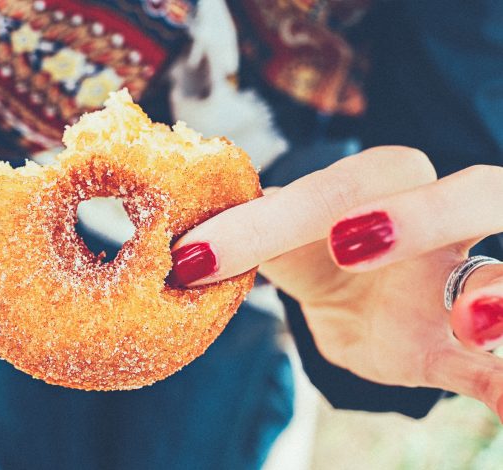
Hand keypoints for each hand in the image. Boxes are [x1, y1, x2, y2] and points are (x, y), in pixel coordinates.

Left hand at [169, 146, 502, 419]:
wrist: (355, 299)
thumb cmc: (314, 251)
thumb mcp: (276, 240)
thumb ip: (244, 235)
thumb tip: (182, 249)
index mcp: (386, 183)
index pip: (344, 184)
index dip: (278, 214)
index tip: (207, 254)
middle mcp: (441, 223)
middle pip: (472, 193)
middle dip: (421, 215)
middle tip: (348, 245)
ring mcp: (461, 284)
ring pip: (501, 275)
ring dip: (495, 296)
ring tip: (472, 322)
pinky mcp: (460, 350)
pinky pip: (495, 364)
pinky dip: (502, 381)